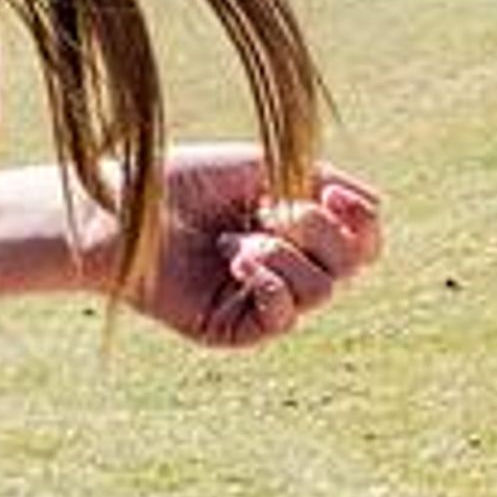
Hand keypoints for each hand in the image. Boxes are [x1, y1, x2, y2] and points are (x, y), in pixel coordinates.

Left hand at [116, 144, 386, 348]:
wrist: (120, 211)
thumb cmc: (182, 183)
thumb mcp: (263, 166)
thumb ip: (320, 178)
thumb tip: (376, 204)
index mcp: (297, 232)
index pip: (363, 241)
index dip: (363, 221)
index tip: (332, 192)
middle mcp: (287, 269)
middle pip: (353, 265)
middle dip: (319, 231)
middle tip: (269, 210)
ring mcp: (262, 302)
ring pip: (323, 291)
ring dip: (285, 256)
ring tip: (236, 241)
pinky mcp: (235, 330)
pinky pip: (284, 319)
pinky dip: (271, 285)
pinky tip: (237, 262)